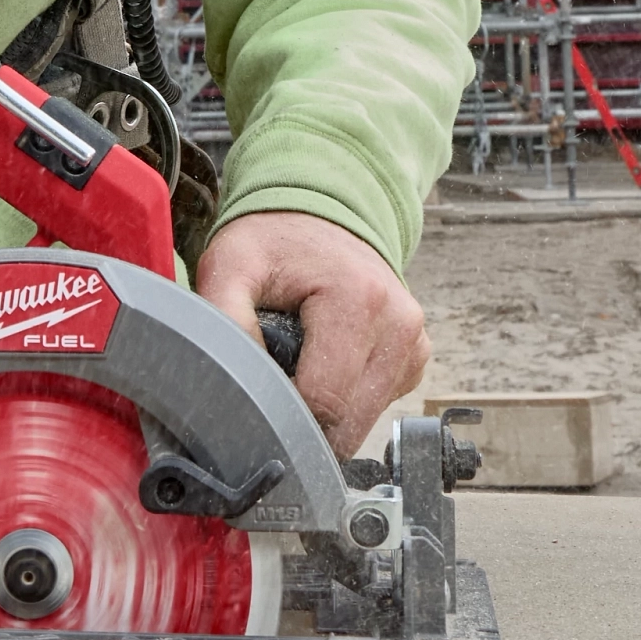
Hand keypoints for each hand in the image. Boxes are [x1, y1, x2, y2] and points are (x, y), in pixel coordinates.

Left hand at [197, 210, 427, 462]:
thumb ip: (224, 319)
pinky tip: (326, 362)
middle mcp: (399, 323)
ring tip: (299, 362)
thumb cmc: (274, 243)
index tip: (257, 395)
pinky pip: (377, 404)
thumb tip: (231, 382)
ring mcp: (414, 343)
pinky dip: (348, 398)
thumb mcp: (230, 266)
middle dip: (306, 417)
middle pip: (349, 422)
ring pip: (364, 421)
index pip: (324, 402)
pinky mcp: (415, 356)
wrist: (321, 217)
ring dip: (328, 410)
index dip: (283, 412)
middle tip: (273, 381)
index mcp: (359, 299)